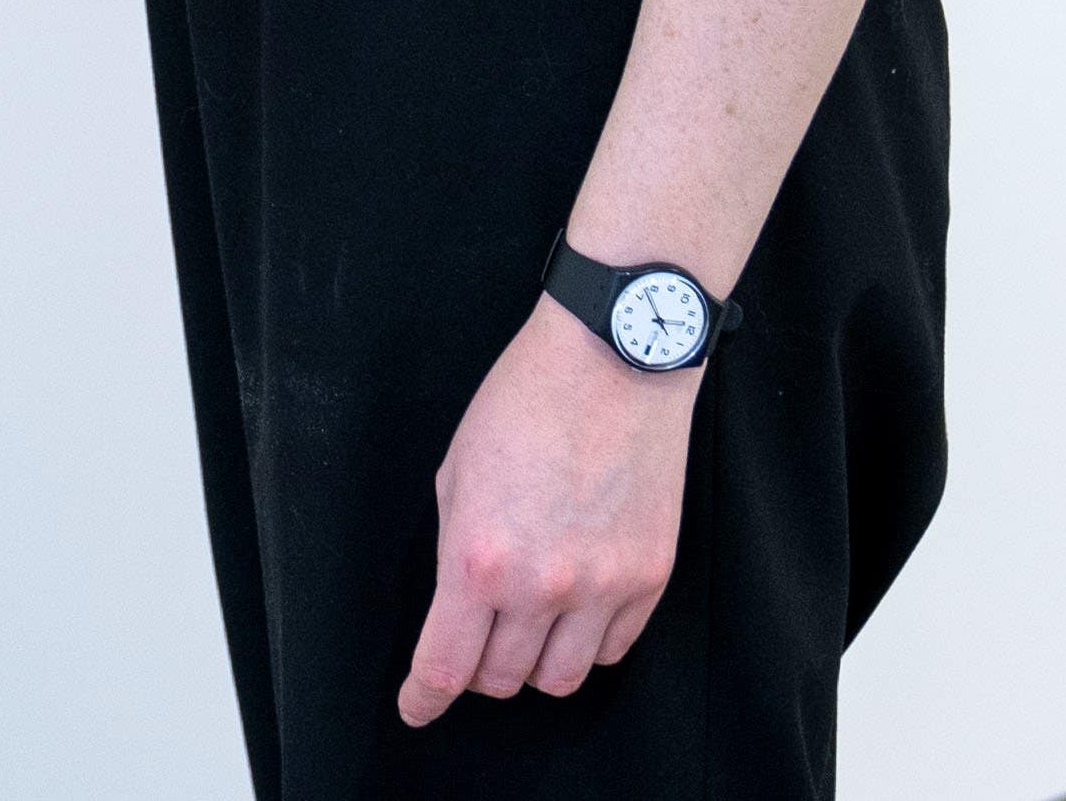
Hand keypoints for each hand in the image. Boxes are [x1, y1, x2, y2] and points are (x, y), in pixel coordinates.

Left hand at [398, 296, 692, 725]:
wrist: (613, 359)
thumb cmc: (526, 400)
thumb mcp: (458, 472)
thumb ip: (456, 549)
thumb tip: (457, 607)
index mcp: (479, 558)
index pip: (444, 667)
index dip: (423, 700)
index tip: (416, 707)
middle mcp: (541, 586)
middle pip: (502, 680)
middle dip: (477, 669)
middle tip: (475, 639)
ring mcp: (603, 586)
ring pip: (560, 679)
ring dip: (534, 663)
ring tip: (529, 624)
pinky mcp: (650, 577)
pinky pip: (614, 649)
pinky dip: (588, 641)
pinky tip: (577, 606)